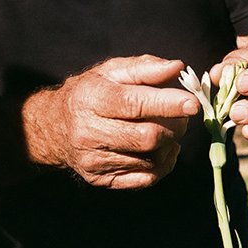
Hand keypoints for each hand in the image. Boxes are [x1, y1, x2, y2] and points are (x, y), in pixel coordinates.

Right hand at [25, 55, 199, 188]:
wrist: (55, 127)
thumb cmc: (91, 93)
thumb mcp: (112, 72)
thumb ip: (145, 68)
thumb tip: (177, 67)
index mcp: (93, 100)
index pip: (135, 104)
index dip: (168, 105)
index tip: (192, 103)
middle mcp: (90, 133)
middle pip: (147, 137)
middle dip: (175, 126)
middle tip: (183, 116)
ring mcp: (94, 160)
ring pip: (150, 160)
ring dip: (171, 145)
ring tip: (170, 130)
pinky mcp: (101, 179)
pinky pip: (145, 179)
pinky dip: (163, 165)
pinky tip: (162, 149)